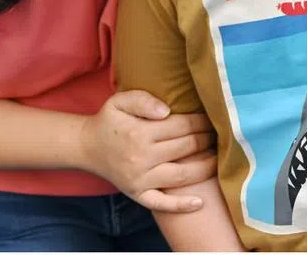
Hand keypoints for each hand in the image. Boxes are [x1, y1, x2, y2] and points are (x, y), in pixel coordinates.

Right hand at [78, 90, 217, 212]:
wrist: (86, 147)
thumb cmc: (109, 121)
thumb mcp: (120, 101)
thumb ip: (143, 100)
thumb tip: (166, 111)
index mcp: (139, 133)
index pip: (182, 126)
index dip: (202, 121)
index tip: (214, 117)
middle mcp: (141, 158)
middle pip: (186, 148)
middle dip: (208, 140)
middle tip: (220, 135)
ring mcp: (140, 179)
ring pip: (182, 176)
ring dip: (206, 167)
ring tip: (220, 159)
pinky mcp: (137, 194)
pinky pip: (161, 204)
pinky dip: (180, 206)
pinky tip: (199, 203)